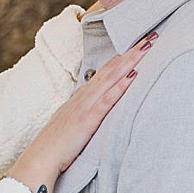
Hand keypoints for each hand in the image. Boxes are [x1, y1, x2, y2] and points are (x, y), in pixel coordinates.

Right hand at [9, 32, 156, 192]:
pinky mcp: (88, 118)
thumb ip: (85, 114)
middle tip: (152, 34)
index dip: (123, 56)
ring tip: (148, 45)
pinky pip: (108, 99)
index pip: (106, 71)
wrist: (41, 158)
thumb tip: (98, 110)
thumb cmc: (57, 145)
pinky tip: (134, 75)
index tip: (139, 44)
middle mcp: (85, 96)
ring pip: (112, 76)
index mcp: (82, 97)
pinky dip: (121, 86)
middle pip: (112, 67)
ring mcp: (86, 105)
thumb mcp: (72, 124)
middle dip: (132, 50)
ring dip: (131, 60)